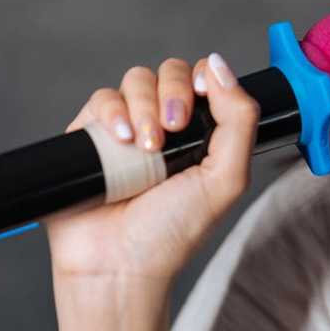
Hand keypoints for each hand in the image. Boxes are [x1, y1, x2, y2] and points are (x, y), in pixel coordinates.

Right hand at [43, 52, 259, 293]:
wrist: (119, 265)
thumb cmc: (173, 232)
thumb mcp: (227, 178)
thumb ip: (239, 119)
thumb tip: (219, 65)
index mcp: (201, 133)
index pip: (204, 79)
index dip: (204, 78)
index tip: (202, 96)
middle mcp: (164, 125)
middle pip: (170, 72)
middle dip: (173, 93)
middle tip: (172, 130)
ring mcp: (126, 128)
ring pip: (135, 80)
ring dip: (143, 105)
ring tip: (145, 147)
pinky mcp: (90, 135)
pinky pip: (101, 99)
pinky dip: (112, 111)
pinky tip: (120, 140)